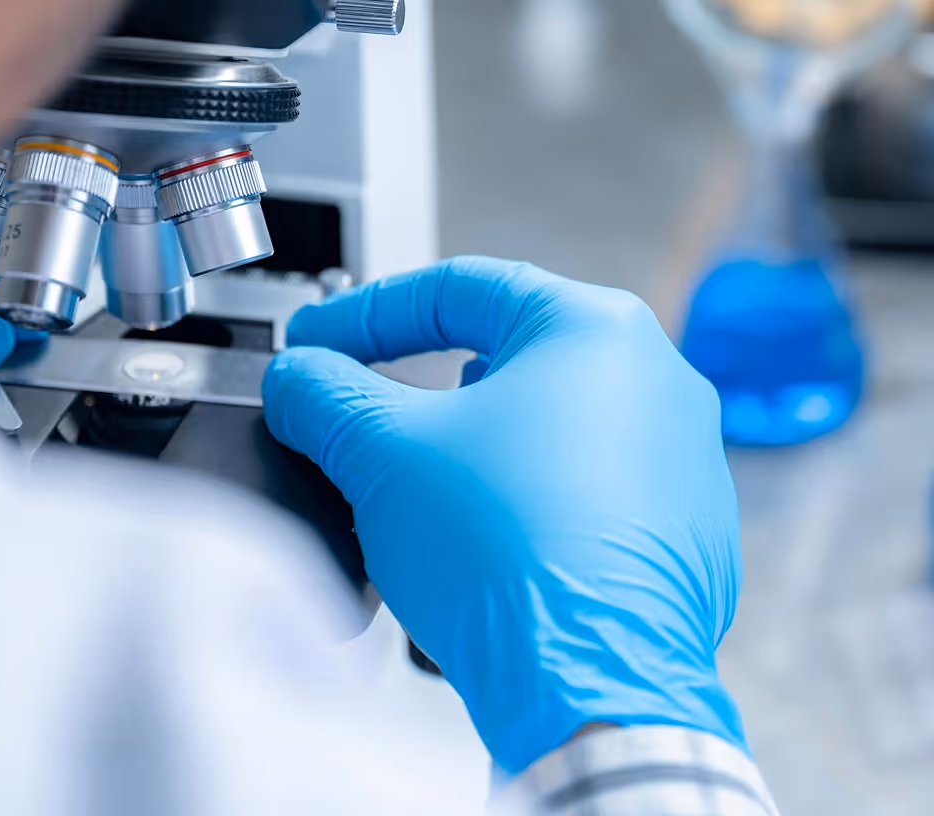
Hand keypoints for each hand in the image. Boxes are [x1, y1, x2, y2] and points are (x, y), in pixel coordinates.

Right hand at [263, 257, 744, 772]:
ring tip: (422, 476)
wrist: (590, 692)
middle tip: (365, 404)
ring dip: (472, 437)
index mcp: (595, 329)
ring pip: (548, 419)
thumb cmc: (512, 559)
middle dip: (421, 377)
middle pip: (507, 349)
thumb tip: (297, 378)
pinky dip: (524, 493)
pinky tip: (483, 531)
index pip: (457, 288)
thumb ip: (324, 393)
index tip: (320, 339)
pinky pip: (585, 484)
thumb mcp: (382, 451)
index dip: (367, 313)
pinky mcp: (681, 528)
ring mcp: (680, 457)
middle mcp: (657, 379)